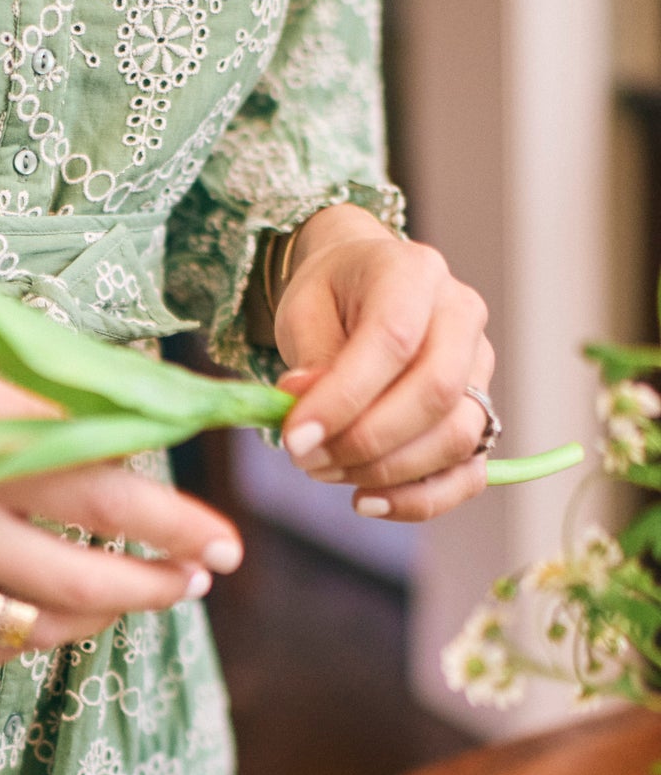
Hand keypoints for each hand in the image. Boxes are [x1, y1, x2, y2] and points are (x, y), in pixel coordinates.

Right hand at [0, 254, 245, 664]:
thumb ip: (46, 414)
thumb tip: (137, 435)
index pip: (101, 494)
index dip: (173, 524)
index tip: (224, 539)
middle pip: (82, 579)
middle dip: (155, 585)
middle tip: (198, 575)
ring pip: (38, 626)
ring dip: (105, 615)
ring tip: (141, 592)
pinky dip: (35, 635)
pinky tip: (62, 614)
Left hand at [271, 204, 493, 520]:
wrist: (362, 288)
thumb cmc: (333, 297)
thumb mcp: (304, 312)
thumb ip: (311, 361)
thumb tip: (307, 418)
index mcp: (415, 273)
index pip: (392, 340)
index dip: (343, 399)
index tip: (294, 438)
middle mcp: (461, 317)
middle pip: (436, 393)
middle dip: (364, 441)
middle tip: (305, 458)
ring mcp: (479, 368)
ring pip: (456, 438)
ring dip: (385, 471)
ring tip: (325, 471)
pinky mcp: (480, 414)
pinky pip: (467, 472)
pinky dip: (420, 499)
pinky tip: (368, 502)